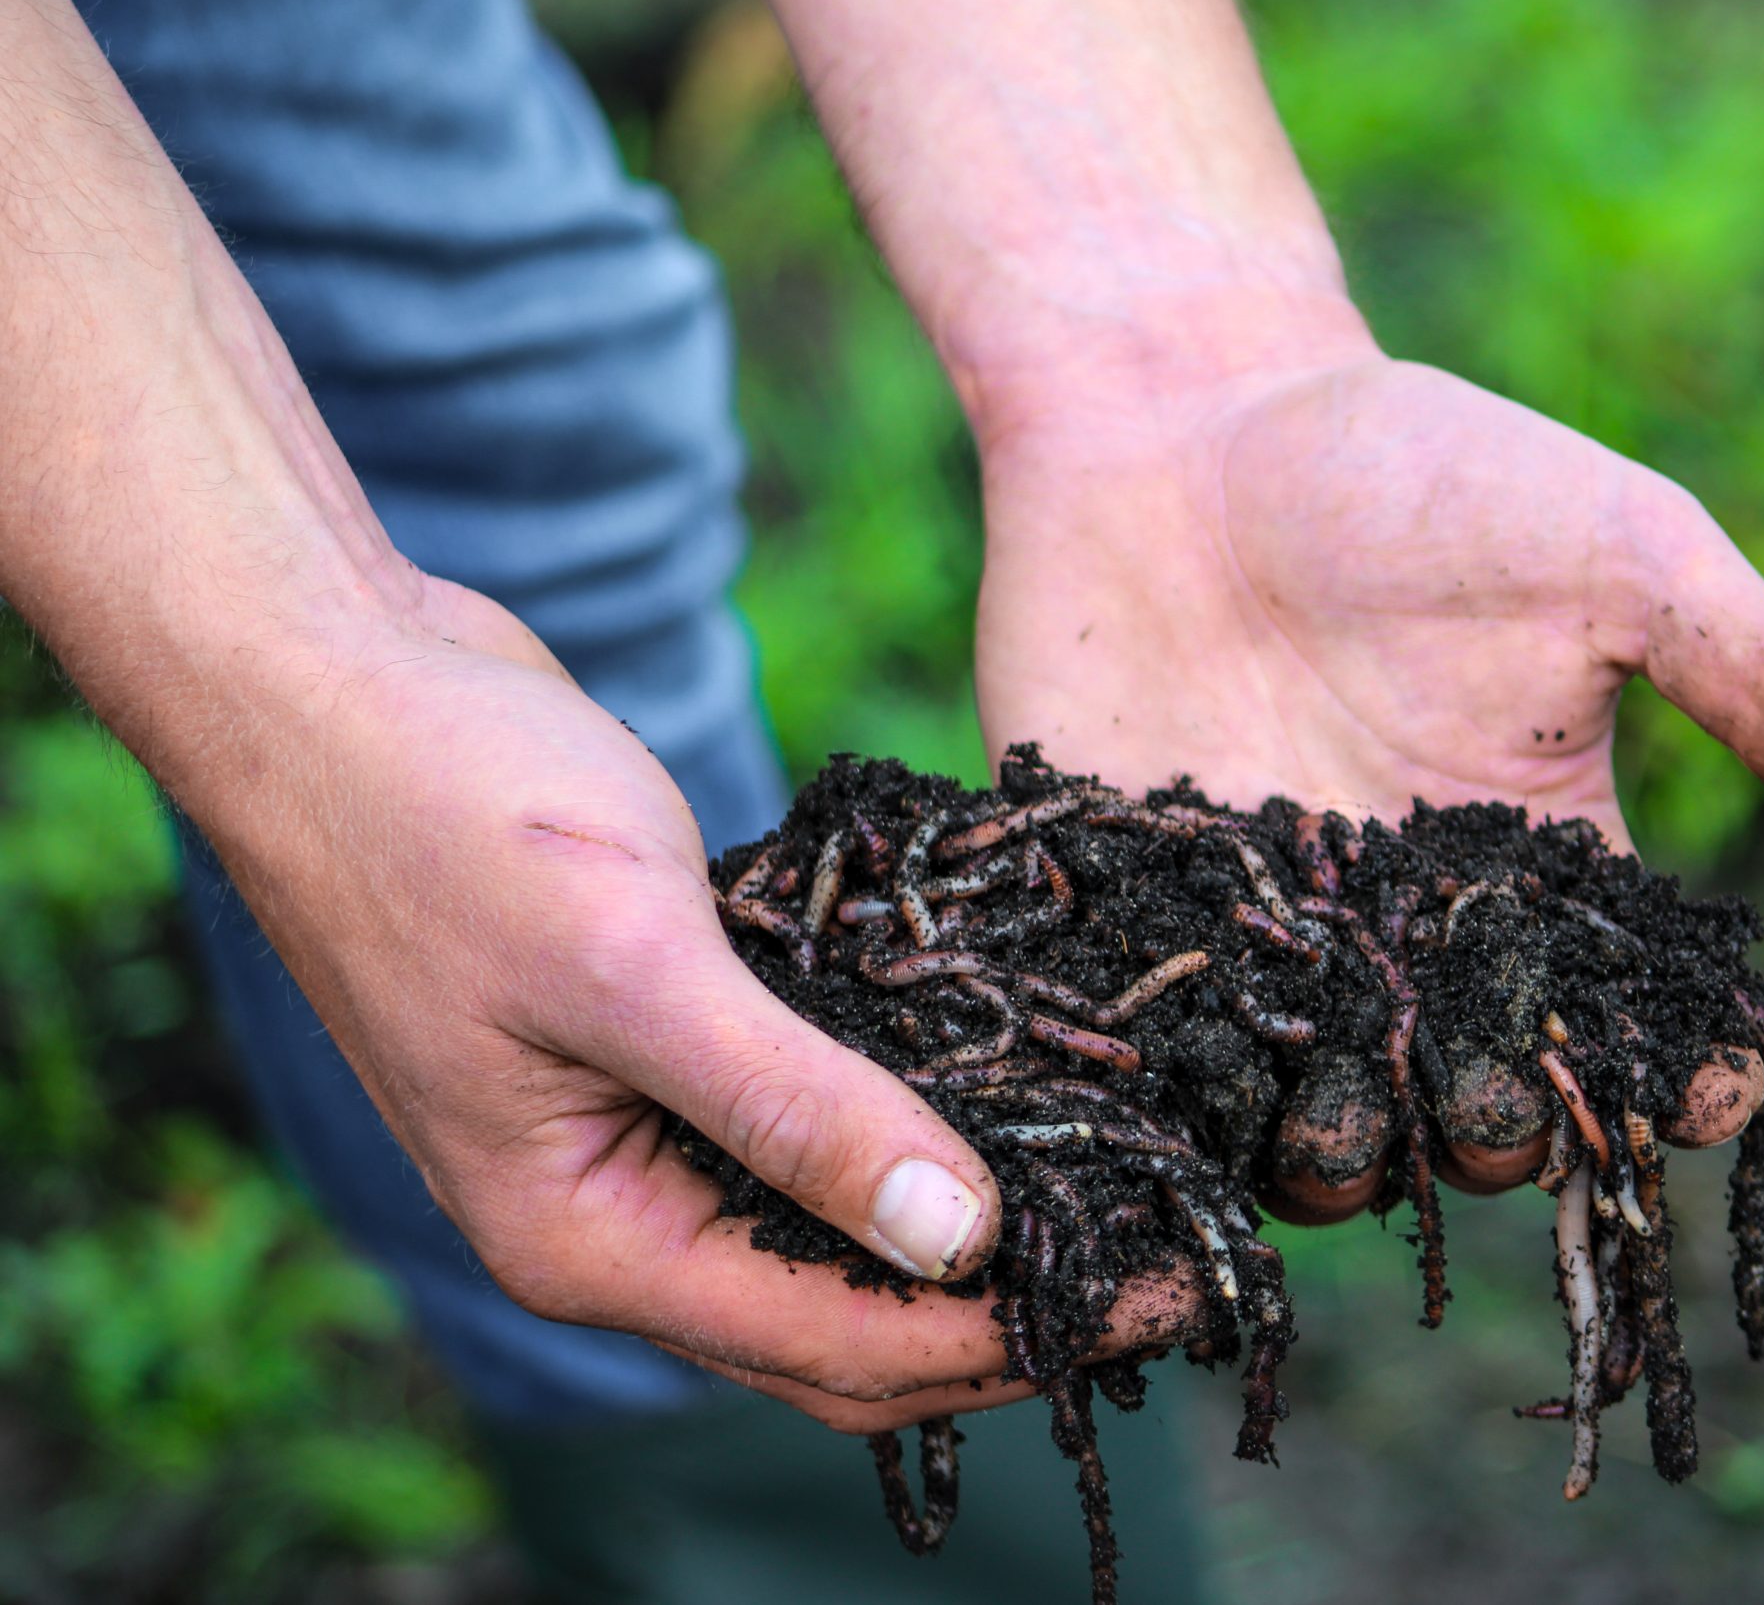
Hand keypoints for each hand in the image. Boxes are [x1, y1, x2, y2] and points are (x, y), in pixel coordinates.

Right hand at [196, 580, 1187, 1431]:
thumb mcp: (634, 963)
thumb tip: (963, 1240)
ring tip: (1122, 1187)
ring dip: (970, 1228)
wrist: (330, 679)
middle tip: (1169, 1257)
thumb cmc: (446, 811)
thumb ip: (796, 1109)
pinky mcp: (666, 1052)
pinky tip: (1016, 1089)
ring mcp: (637, 1138)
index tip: (1169, 1285)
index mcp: (591, 1238)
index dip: (1014, 1334)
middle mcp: (616, 1219)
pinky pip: (812, 1130)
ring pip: (837, 1234)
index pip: (841, 1346)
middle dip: (1009, 1311)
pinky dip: (910, 1131)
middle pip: (848, 1325)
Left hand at [974, 348, 1763, 1213]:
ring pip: (1324, 1115)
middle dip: (1500, 1127)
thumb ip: (1757, 673)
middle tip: (1489, 1107)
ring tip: (1338, 1137)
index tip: (1704, 1092)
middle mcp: (1417, 938)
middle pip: (1478, 1094)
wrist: (1176, 415)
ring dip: (1343, 1151)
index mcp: (1545, 870)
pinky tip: (1187, 1120)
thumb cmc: (1413, 474)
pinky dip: (1184, 1113)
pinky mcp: (1141, 939)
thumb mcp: (1614, 555)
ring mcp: (1272, 949)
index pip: (1638, 1018)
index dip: (1686, 1076)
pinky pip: (1169, 1066)